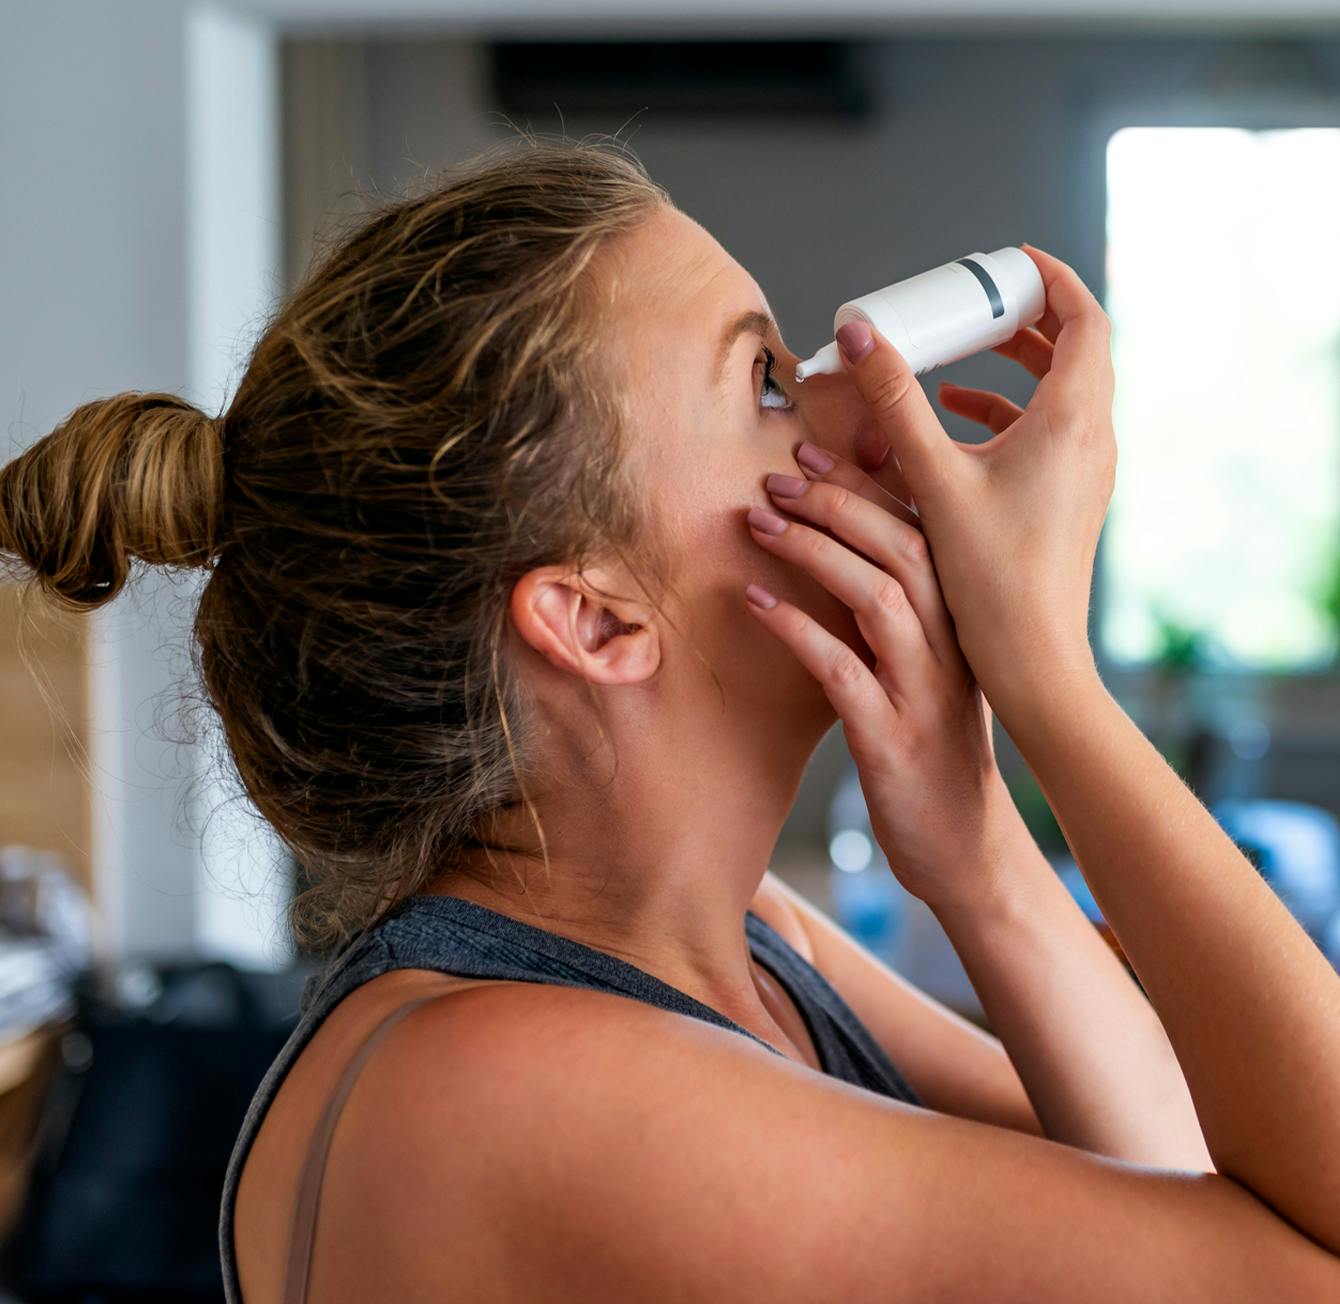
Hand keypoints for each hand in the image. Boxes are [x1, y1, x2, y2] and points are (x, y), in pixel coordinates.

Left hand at [744, 446, 1023, 914]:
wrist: (966, 847)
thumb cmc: (933, 748)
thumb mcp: (926, 672)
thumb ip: (896, 613)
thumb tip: (841, 552)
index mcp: (963, 623)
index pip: (922, 531)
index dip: (866, 485)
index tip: (811, 454)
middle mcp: (954, 647)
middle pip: (903, 548)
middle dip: (837, 503)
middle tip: (776, 478)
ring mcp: (926, 693)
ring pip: (878, 597)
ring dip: (814, 553)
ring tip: (759, 525)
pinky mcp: (893, 740)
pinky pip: (843, 672)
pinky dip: (797, 631)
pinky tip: (755, 603)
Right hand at [838, 243, 1115, 729]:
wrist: (1032, 657)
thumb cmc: (992, 577)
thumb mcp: (934, 478)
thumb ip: (894, 402)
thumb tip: (861, 336)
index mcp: (1073, 419)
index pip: (1084, 317)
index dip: (1051, 279)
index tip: (1011, 262)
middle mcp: (1092, 439)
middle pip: (1075, 349)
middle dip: (1026, 318)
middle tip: (977, 303)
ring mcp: (1085, 470)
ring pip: (1062, 392)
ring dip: (1015, 367)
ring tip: (960, 357)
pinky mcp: (1069, 498)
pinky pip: (1048, 432)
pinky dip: (1008, 413)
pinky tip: (958, 423)